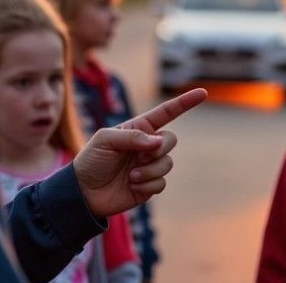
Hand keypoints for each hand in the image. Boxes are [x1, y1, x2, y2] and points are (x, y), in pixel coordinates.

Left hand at [73, 88, 206, 218]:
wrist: (83, 192)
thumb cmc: (91, 160)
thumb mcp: (106, 140)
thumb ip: (132, 137)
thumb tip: (158, 142)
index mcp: (138, 129)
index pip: (166, 113)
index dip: (185, 103)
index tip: (203, 93)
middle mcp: (147, 146)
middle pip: (171, 140)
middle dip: (160, 148)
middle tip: (142, 156)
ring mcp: (149, 165)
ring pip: (167, 163)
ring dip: (150, 170)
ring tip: (131, 175)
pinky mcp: (149, 185)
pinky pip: (162, 182)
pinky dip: (148, 184)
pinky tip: (132, 185)